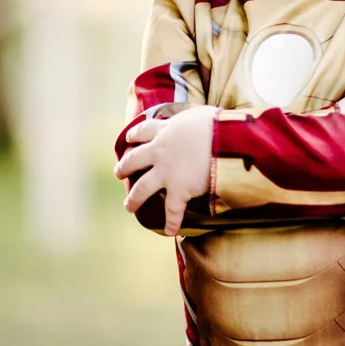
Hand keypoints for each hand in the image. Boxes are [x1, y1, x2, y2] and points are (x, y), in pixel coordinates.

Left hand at [114, 105, 218, 235]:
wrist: (225, 140)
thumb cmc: (217, 124)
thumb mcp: (199, 115)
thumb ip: (190, 121)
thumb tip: (196, 123)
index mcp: (165, 130)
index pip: (144, 131)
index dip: (135, 136)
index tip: (130, 139)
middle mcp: (160, 151)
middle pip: (134, 160)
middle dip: (124, 167)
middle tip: (118, 173)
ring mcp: (166, 172)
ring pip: (142, 188)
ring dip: (134, 199)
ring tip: (128, 206)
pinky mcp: (179, 190)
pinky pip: (173, 210)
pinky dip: (172, 222)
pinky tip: (170, 231)